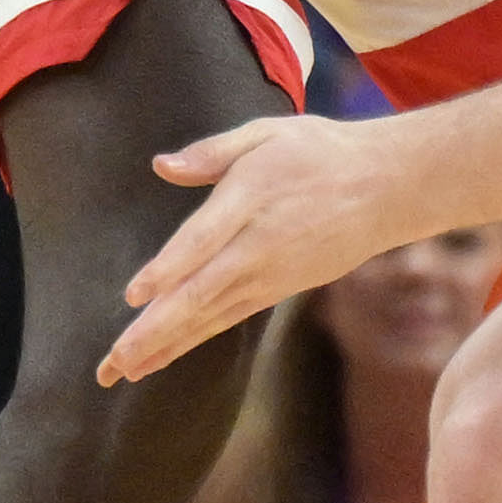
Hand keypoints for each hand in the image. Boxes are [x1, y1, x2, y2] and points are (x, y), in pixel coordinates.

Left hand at [102, 112, 407, 385]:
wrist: (386, 189)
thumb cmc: (320, 153)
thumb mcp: (268, 133)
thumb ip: (213, 151)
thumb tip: (163, 166)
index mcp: (250, 200)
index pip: (202, 240)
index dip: (168, 269)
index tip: (134, 295)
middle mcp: (257, 247)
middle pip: (201, 293)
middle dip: (155, 329)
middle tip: (115, 359)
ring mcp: (269, 275)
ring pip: (210, 316)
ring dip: (165, 344)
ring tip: (125, 369)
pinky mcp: (277, 290)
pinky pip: (226, 319)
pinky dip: (192, 338)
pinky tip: (162, 355)